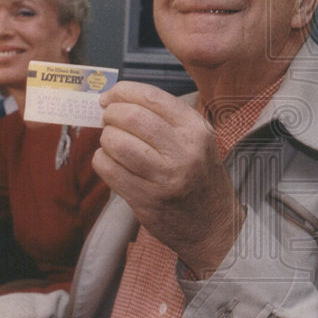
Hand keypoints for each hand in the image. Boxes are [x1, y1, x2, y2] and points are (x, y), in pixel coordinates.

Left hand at [94, 81, 244, 277]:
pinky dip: (102, 161)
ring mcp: (164, 176)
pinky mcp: (146, 198)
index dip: (122, 92)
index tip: (110, 97)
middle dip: (110, 115)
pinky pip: (107, 168)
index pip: (151, 97)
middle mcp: (183, 150)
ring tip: (113, 145)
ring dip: (106, 140)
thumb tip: (118, 100)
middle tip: (109, 121)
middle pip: (130, 117)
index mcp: (196, 129)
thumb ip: (166, 119)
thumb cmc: (201, 178)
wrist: (215, 226)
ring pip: (115, 142)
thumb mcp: (199, 141)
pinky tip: (113, 164)